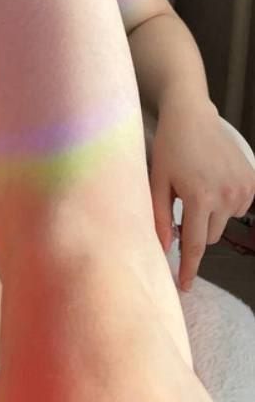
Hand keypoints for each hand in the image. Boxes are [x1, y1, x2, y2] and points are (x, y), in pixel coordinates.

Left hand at [149, 97, 254, 291]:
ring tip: (196, 188)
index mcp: (199, 197)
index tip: (185, 286)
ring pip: (224, 223)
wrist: (192, 115)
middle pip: (209, 236)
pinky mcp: (251, 181)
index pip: (194, 245)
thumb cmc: (169, 147)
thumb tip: (163, 248)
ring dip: (210, 216)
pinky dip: (225, 203)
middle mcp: (225, 195)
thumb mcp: (157, 180)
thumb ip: (160, 216)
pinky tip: (212, 181)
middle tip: (182, 207)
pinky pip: (238, 208)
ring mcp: (242, 188)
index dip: (189, 268)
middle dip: (195, 231)